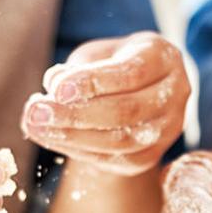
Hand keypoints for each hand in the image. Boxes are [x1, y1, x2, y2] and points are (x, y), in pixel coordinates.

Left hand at [21, 32, 190, 175]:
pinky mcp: (152, 156)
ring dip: (72, 136)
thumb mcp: (99, 53)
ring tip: (35, 125)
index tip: (55, 87)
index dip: (93, 82)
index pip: (131, 73)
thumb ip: (79, 67)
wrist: (142, 89)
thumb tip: (52, 85)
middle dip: (76, 114)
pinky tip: (51, 138)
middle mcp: (176, 95)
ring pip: (121, 142)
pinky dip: (78, 150)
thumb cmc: (115, 62)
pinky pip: (115, 159)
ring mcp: (168, 129)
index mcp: (164, 58)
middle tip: (36, 111)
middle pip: (126, 111)